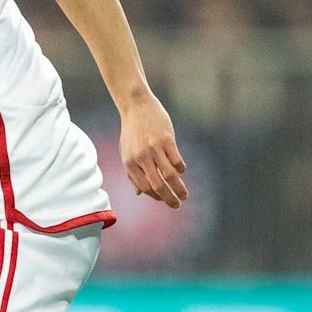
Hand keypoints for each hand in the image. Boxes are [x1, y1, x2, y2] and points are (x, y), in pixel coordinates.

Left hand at [118, 94, 187, 208]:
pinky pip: (176, 159)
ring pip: (169, 175)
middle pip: (158, 185)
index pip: (145, 187)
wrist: (136, 106)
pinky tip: (182, 171)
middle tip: (177, 205)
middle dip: (169, 198)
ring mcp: (154, 148)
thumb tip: (139, 193)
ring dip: (179, 188)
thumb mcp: (126, 152)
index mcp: (130, 163)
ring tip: (185, 195)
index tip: (164, 200)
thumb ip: (132, 173)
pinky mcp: (166, 139)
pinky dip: (181, 168)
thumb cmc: (132, 131)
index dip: (156, 196)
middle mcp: (141, 158)